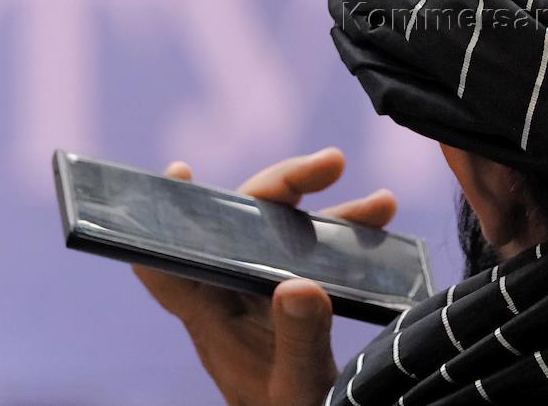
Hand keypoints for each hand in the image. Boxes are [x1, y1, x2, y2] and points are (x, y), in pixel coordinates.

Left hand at [133, 148, 396, 405]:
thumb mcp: (297, 386)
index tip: (182, 170)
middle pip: (243, 225)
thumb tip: (299, 284)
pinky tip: (381, 232)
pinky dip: (347, 240)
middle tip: (334, 163)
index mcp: (213, 318)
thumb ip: (298, 340)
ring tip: (383, 203)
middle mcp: (234, 298)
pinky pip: (317, 258)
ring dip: (333, 214)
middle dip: (284, 186)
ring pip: (288, 236)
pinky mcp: (296, 305)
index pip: (168, 264)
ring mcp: (266, 298)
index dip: (163, 219)